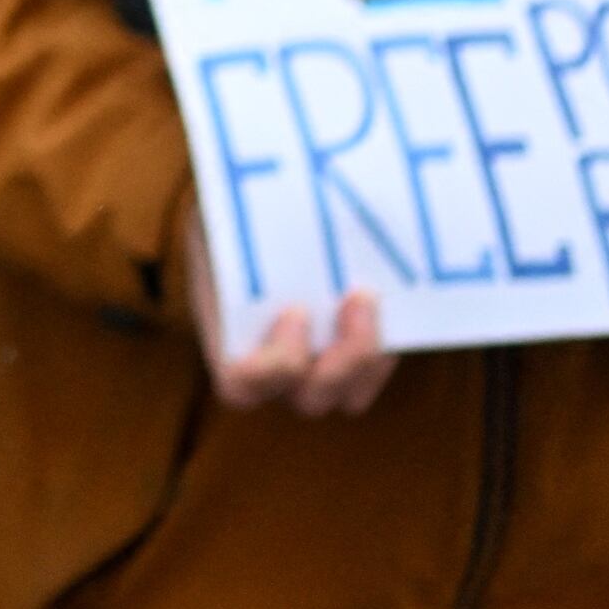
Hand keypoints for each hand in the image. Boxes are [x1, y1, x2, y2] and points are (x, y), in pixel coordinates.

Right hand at [180, 194, 392, 415]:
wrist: (255, 209)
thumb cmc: (233, 214)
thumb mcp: (223, 215)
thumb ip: (238, 229)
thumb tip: (270, 215)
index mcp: (227, 336)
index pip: (240, 384)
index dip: (272, 367)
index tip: (297, 311)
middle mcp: (271, 367)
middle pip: (310, 399)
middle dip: (341, 360)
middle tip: (355, 297)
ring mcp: (312, 365)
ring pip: (349, 396)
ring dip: (367, 354)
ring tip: (369, 295)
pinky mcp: (349, 352)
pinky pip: (374, 370)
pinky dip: (385, 345)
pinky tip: (385, 300)